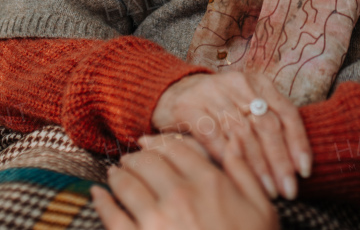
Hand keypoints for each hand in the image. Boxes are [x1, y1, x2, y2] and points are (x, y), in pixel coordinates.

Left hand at [91, 134, 277, 229]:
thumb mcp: (261, 208)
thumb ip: (243, 171)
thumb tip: (233, 140)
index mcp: (209, 182)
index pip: (177, 149)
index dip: (160, 143)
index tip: (150, 143)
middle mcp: (180, 194)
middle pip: (149, 162)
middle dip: (136, 157)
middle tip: (129, 158)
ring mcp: (156, 219)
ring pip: (128, 185)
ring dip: (118, 176)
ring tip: (114, 174)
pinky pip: (113, 217)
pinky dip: (102, 202)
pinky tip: (98, 195)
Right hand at [151, 70, 311, 199]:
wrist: (174, 91)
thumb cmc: (219, 105)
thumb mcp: (247, 104)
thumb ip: (269, 123)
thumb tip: (296, 165)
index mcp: (259, 83)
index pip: (286, 113)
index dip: (298, 142)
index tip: (304, 171)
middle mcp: (239, 85)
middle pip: (267, 126)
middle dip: (280, 161)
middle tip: (288, 189)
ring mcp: (213, 95)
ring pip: (242, 133)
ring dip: (257, 166)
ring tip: (268, 190)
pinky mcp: (189, 107)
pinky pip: (212, 135)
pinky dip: (226, 157)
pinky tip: (235, 175)